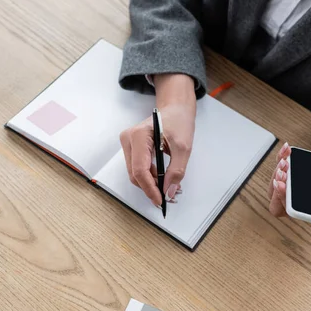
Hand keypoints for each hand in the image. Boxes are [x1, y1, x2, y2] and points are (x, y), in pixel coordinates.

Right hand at [119, 74, 195, 205]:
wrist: (175, 110)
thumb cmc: (179, 122)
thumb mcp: (183, 148)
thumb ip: (176, 171)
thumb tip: (168, 191)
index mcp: (139, 135)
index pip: (140, 169)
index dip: (149, 188)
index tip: (160, 200)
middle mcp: (128, 139)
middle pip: (135, 174)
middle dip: (150, 187)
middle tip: (166, 196)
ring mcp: (127, 143)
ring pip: (135, 173)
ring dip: (149, 183)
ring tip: (166, 187)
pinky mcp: (130, 148)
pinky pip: (136, 168)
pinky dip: (148, 177)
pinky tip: (160, 179)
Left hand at [269, 126, 310, 219]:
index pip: (295, 213)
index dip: (285, 202)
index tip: (283, 187)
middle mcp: (307, 200)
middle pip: (279, 203)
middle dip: (276, 189)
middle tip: (283, 174)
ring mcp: (300, 186)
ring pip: (276, 186)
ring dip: (276, 173)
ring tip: (286, 161)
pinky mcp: (298, 172)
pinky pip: (281, 169)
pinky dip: (281, 158)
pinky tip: (287, 150)